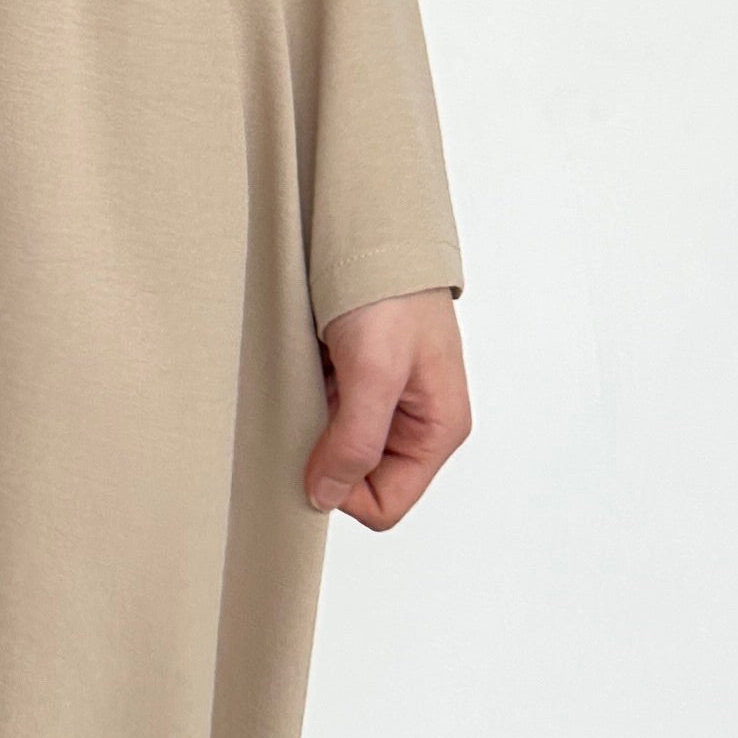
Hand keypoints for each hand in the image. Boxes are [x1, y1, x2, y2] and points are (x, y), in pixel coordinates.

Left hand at [305, 288, 469, 531]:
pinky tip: (302, 370)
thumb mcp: (374, 371)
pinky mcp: (359, 379)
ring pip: (338, 446)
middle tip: (301, 412)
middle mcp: (414, 424)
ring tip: (304, 383)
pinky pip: (326, 412)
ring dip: (312, 424)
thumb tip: (325, 496)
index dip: (344, 490)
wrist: (376, 234)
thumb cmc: (390, 295)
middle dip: (324, 455)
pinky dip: (307, 398)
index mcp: (436, 431)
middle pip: (360, 478)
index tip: (313, 450)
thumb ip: (355, 440)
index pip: (386, 503)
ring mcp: (386, 402)